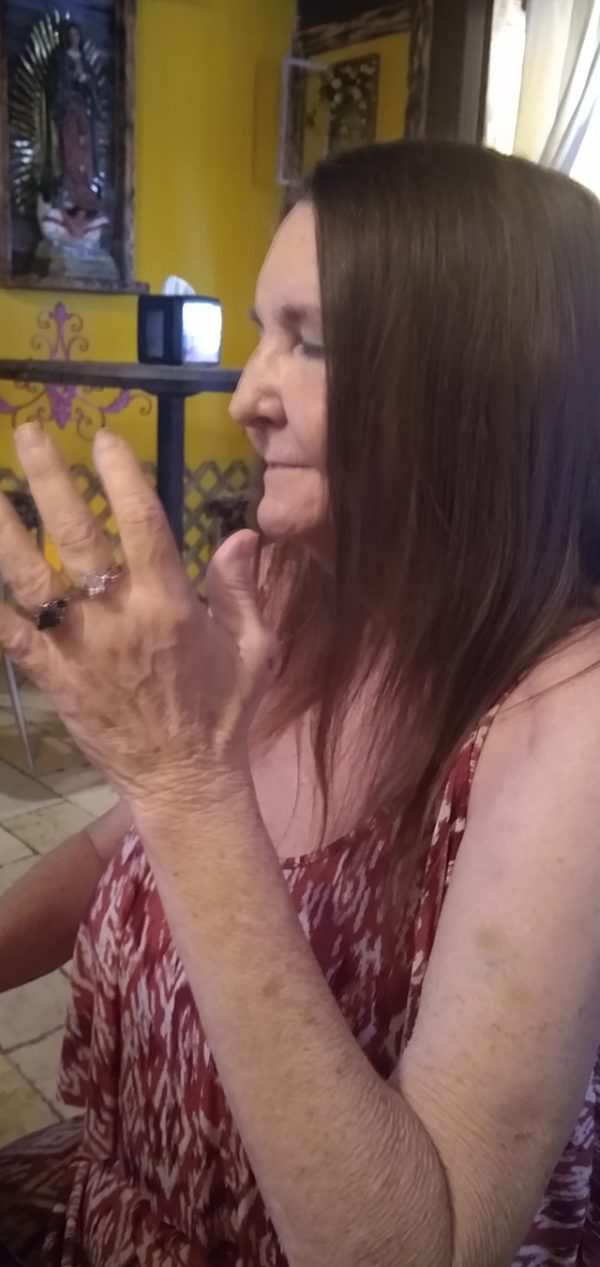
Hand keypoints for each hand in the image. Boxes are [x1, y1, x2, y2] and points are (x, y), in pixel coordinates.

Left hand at [0, 424, 276, 808]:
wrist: (187, 780)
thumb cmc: (224, 711)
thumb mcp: (255, 648)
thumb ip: (244, 588)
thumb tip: (244, 533)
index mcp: (170, 605)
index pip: (142, 523)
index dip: (122, 476)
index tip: (104, 439)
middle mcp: (119, 618)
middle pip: (75, 536)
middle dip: (49, 479)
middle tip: (29, 434)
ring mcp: (80, 648)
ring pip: (31, 579)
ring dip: (5, 531)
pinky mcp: (54, 678)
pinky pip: (12, 638)